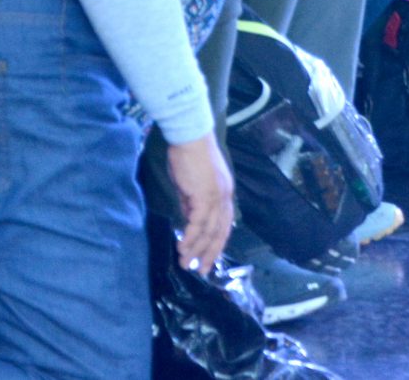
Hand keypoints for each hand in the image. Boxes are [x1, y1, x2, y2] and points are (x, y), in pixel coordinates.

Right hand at [166, 132, 235, 276]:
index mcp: (224, 194)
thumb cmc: (188, 158)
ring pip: (210, 230)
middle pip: (221, 231)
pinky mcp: (206, 195)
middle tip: (202, 270)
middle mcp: (225, 197)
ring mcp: (217, 196)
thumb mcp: (190, 186)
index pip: (223, 224)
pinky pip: (199, 222)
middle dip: (210, 253)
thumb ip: (191, 204)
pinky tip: (183, 247)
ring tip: (186, 263)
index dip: (216, 243)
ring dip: (197, 249)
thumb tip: (188, 221)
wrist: (189, 138)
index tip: (208, 259)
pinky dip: (191, 236)